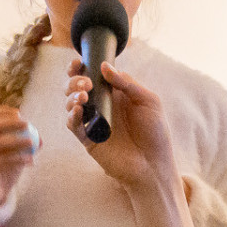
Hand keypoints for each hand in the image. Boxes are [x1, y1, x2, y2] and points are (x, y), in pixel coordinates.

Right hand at [0, 105, 38, 207]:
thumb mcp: (16, 158)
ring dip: (15, 141)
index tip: (18, 113)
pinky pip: (0, 163)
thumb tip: (41, 139)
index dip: (2, 113)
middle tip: (28, 124)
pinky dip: (17, 159)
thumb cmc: (4, 172)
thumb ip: (26, 149)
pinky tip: (30, 161)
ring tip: (32, 143)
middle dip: (9, 123)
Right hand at [64, 58, 178, 189]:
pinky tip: (79, 109)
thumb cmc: (155, 133)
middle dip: (75, 80)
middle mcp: (101, 106)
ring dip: (72, 96)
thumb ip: (127, 83)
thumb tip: (104, 66)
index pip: (92, 76)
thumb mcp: (148, 101)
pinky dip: (73, 115)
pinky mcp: (88, 139)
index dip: (81, 67)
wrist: (154, 164)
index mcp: (114, 94)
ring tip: (84, 96)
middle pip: (76, 87)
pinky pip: (73, 124)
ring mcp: (93, 122)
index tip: (79, 61)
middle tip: (86, 83)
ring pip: (71, 104)